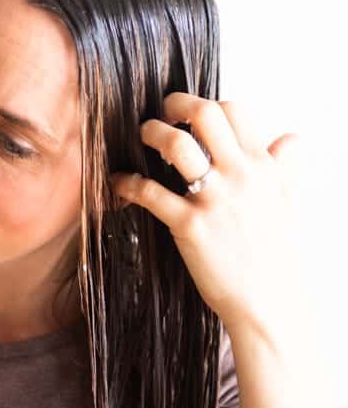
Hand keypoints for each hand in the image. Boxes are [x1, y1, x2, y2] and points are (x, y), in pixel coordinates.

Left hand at [110, 92, 303, 336]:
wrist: (270, 305)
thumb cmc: (277, 254)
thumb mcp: (287, 202)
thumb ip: (284, 166)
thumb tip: (290, 138)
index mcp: (263, 167)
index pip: (235, 110)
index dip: (206, 102)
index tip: (188, 112)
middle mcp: (241, 176)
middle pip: (206, 113)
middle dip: (175, 104)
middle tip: (161, 114)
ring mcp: (214, 200)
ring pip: (176, 144)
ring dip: (151, 133)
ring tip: (141, 138)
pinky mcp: (189, 225)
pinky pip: (148, 192)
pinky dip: (126, 183)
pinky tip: (118, 182)